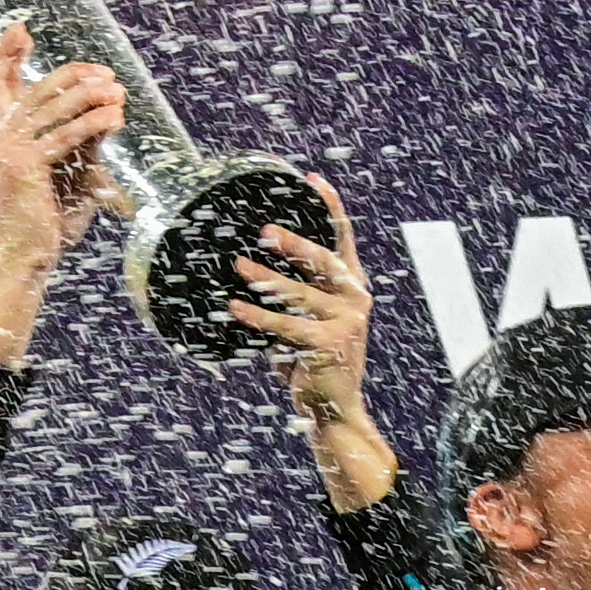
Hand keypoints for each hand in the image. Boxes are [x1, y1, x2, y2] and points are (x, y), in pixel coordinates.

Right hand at [0, 20, 133, 277]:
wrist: (23, 259)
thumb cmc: (46, 222)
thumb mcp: (66, 173)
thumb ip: (79, 143)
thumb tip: (110, 113)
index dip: (3, 53)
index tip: (21, 29)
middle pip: (37, 88)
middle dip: (74, 76)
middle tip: (107, 74)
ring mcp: (8, 150)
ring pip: (54, 108)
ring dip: (90, 96)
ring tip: (118, 92)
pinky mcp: (25, 166)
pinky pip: (66, 135)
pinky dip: (94, 123)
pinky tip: (115, 116)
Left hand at [234, 211, 388, 480]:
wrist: (334, 408)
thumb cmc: (312, 361)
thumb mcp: (304, 320)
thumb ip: (291, 295)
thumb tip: (244, 265)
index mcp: (352, 287)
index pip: (342, 240)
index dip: (331, 209)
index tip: (314, 181)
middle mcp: (355, 299)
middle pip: (323, 260)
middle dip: (293, 242)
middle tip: (265, 230)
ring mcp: (347, 322)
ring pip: (299, 293)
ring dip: (266, 279)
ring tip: (238, 266)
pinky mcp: (330, 344)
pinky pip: (286, 326)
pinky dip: (258, 317)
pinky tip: (235, 308)